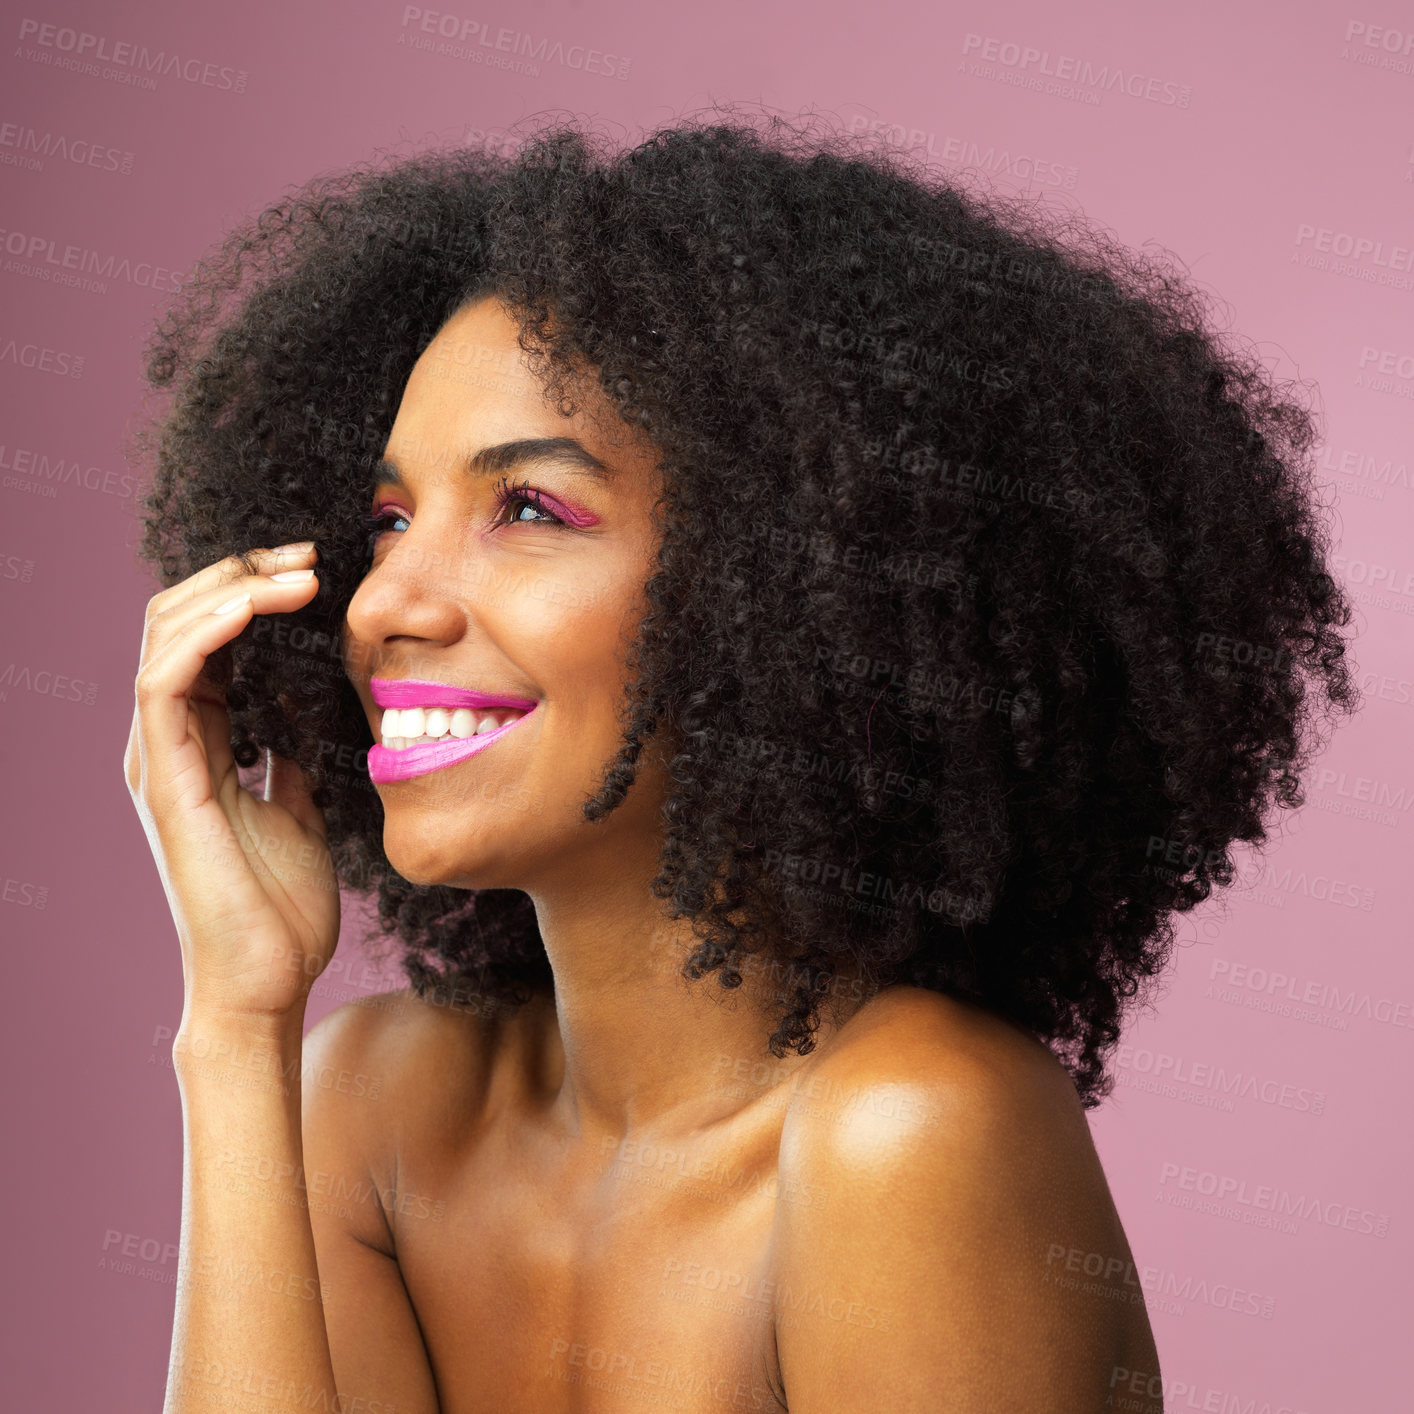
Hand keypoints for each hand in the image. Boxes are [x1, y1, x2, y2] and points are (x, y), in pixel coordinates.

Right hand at [124, 543, 338, 1022]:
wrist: (266, 983)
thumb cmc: (281, 909)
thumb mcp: (299, 810)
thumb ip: (288, 758)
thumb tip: (304, 720)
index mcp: (202, 744)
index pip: (209, 640)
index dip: (252, 593)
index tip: (315, 568)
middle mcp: (169, 743)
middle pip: (179, 622)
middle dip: (240, 575)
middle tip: (306, 554)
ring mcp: (158, 760)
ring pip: (164, 638)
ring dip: (229, 591)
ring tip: (294, 572)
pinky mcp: (162, 782)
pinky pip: (164, 684)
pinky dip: (203, 634)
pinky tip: (252, 609)